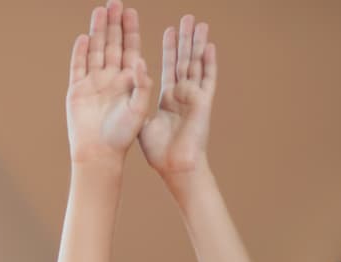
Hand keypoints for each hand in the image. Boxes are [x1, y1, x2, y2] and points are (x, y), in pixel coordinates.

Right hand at [66, 1, 153, 167]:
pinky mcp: (77, 90)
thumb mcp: (139, 109)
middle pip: (112, 44)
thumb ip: (142, 85)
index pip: (130, 48)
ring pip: (96, 51)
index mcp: (128, 80)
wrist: (99, 153)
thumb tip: (141, 62)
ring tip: (99, 11)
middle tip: (114, 3)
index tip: (130, 12)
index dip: (130, 30)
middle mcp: (111, 78)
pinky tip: (84, 38)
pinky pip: (78, 66)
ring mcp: (93, 83)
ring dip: (98, 32)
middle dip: (113, 24)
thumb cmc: (122, 136)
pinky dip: (81, 52)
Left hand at [139, 15, 216, 181]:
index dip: (169, 49)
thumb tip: (131, 86)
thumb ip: (139, 101)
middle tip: (187, 17)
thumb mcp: (143, 122)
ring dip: (197, 43)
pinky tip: (209, 46)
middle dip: (184, 39)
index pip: (168, 67)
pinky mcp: (203, 102)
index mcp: (168, 98)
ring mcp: (194, 96)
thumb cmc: (159, 151)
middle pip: (183, 60)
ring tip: (199, 23)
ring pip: (196, 64)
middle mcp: (182, 94)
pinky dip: (209, 62)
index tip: (169, 30)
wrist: (174, 166)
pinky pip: (207, 79)